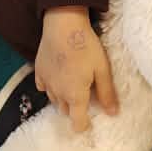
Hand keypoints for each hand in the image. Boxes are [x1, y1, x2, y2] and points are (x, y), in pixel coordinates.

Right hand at [36, 6, 118, 132]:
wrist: (63, 24)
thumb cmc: (86, 46)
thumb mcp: (102, 69)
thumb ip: (107, 93)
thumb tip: (113, 113)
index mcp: (75, 96)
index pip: (77, 123)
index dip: (84, 126)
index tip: (90, 120)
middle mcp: (58, 94)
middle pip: (65, 111)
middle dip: (75, 109)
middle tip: (86, 94)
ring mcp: (46, 83)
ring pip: (55, 99)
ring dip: (64, 98)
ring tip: (73, 83)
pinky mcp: (38, 71)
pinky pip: (44, 87)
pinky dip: (51, 86)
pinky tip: (59, 75)